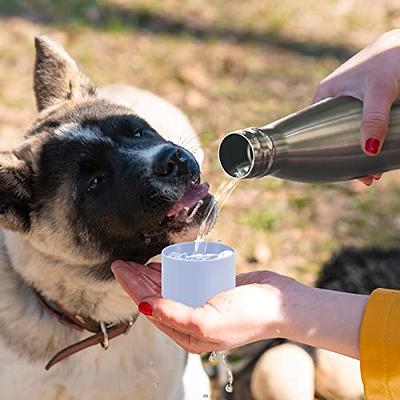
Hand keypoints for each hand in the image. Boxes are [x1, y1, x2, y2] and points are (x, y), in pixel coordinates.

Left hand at [112, 260, 367, 358]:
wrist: (281, 303)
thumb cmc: (249, 316)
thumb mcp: (208, 322)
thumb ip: (175, 315)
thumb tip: (144, 306)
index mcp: (187, 334)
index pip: (150, 308)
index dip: (132, 289)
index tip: (119, 269)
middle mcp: (191, 321)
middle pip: (156, 297)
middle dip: (136, 280)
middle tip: (121, 261)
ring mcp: (201, 304)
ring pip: (168, 288)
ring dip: (150, 276)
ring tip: (136, 261)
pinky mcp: (211, 290)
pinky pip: (185, 280)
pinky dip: (171, 272)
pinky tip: (161, 263)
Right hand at [313, 29, 399, 184]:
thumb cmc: (389, 59)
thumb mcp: (379, 90)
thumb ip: (373, 118)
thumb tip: (369, 152)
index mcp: (325, 94)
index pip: (314, 128)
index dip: (321, 151)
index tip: (336, 170)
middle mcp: (336, 99)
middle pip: (333, 136)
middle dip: (347, 158)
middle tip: (363, 177)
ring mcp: (352, 102)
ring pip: (350, 134)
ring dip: (362, 153)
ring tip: (374, 173)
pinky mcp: (370, 102)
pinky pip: (365, 128)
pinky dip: (371, 142)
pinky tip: (380, 156)